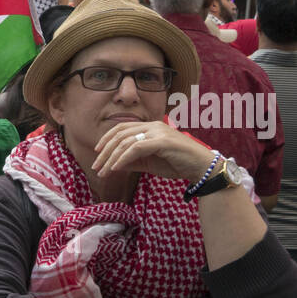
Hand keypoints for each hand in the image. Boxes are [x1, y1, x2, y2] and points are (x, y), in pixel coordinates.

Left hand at [91, 119, 216, 182]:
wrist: (201, 167)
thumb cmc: (177, 164)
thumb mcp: (149, 163)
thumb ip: (132, 161)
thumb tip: (113, 165)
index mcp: (150, 127)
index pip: (122, 128)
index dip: (107, 139)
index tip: (97, 152)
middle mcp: (153, 126)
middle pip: (120, 134)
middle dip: (105, 151)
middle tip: (95, 166)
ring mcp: (158, 132)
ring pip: (126, 142)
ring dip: (111, 158)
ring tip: (102, 172)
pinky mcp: (162, 142)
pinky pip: (136, 148)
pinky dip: (123, 158)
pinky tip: (115, 168)